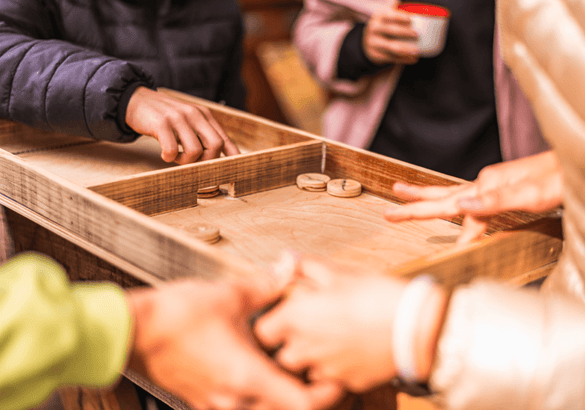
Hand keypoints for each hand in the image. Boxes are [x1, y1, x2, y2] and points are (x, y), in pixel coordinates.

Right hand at [125, 86, 239, 163]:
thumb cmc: (165, 117)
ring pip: (195, 151)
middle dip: (206, 161)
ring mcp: (178, 118)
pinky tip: (164, 154)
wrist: (137, 100)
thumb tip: (222, 157)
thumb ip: (204, 135)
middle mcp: (194, 114)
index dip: (232, 156)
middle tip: (192, 162)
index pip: (225, 139)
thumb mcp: (189, 121)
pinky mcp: (161, 123)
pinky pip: (172, 150)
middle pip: (216, 145)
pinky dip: (169, 158)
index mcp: (204, 115)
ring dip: (185, 161)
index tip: (232, 170)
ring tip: (176, 156)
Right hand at [126, 277, 341, 409]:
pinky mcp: (203, 399)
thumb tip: (288, 267)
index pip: (302, 405)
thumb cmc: (174, 318)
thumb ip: (265, 284)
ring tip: (288, 366)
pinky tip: (256, 363)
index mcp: (247, 376)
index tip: (336, 378)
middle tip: (317, 369)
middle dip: (306, 394)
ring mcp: (217, 403)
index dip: (328, 395)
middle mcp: (234, 399)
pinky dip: (257, 391)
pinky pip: (240, 405)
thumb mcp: (228, 295)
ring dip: (280, 394)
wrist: (131, 332)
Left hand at [255, 256, 407, 391]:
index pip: (262, 330)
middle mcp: (304, 348)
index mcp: (296, 318)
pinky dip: (336, 370)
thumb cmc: (375, 294)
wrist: (415, 326)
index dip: (272, 322)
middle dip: (290, 345)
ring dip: (312, 359)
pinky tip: (352, 352)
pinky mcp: (348, 383)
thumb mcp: (339, 272)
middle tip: (311, 328)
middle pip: (281, 356)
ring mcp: (326, 370)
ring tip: (333, 340)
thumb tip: (286, 258)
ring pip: (306, 371)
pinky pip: (332, 380)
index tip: (287, 314)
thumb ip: (306, 266)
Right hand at [363, 9, 419, 64]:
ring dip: (405, 50)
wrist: (368, 42)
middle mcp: (374, 29)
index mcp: (378, 17)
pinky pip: (391, 58)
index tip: (410, 19)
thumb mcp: (387, 18)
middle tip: (416, 35)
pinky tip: (412, 59)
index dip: (399, 17)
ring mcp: (373, 43)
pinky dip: (403, 59)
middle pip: (390, 30)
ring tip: (417, 51)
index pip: (389, 16)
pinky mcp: (375, 55)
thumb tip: (416, 15)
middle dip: (404, 32)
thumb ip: (398, 15)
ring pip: (391, 47)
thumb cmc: (384, 28)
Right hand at [384, 150, 563, 244]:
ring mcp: (488, 184)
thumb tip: (460, 206)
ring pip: (448, 193)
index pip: (465, 218)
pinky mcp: (495, 187)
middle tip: (389, 211)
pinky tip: (448, 201)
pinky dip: (446, 199)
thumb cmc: (558, 179)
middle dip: (413, 206)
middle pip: (440, 197)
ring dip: (423, 196)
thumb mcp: (532, 193)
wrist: (574, 164)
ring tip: (400, 191)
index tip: (454, 256)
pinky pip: (463, 196)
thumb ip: (495, 200)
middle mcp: (483, 183)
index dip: (462, 239)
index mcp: (487, 186)